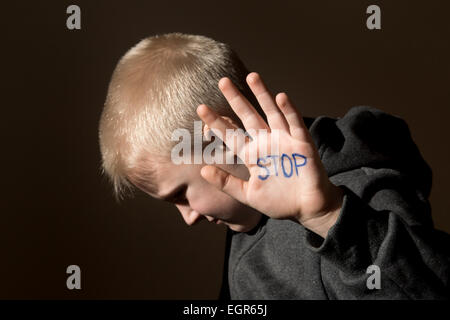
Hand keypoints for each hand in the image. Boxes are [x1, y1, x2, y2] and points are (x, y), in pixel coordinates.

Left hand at [196, 72, 342, 236]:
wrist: (307, 209)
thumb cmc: (279, 202)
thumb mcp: (247, 194)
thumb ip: (226, 183)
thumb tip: (203, 170)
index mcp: (252, 155)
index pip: (231, 134)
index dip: (216, 122)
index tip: (201, 108)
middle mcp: (266, 143)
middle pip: (249, 116)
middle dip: (236, 99)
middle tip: (223, 81)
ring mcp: (284, 141)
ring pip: (272, 113)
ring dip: (263, 95)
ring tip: (252, 77)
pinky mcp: (302, 144)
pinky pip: (295, 124)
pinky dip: (289, 111)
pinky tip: (280, 97)